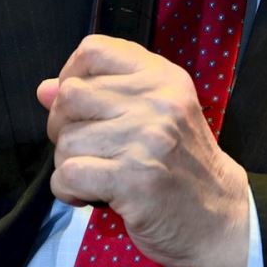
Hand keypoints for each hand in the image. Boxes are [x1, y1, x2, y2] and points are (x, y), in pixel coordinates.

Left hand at [37, 35, 249, 266]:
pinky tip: (89, 195)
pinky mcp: (133, 180)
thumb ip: (102, 96)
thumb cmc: (182, 165)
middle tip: (86, 148)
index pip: (94, 50)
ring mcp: (146, 139)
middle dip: (63, 126)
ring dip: (69, 165)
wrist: (222, 216)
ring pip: (66, 140)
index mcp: (162, 78)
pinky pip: (68, 175)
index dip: (71, 74)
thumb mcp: (155, 115)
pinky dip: (67, 190)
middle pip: (70, 95)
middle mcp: (156, 101)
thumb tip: (44, 89)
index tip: (81, 105)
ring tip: (95, 175)